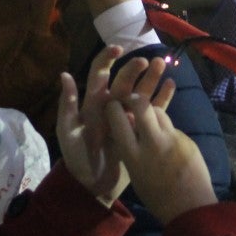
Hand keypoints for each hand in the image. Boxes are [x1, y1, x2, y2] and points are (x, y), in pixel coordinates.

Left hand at [57, 46, 175, 207]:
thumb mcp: (68, 132)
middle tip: (148, 61)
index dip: (107, 58)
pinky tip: (171, 85)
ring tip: (163, 65)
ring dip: (151, 78)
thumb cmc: (76, 158)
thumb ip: (68, 105)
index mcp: (93, 103)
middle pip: (124, 80)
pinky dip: (162, 97)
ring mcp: (127, 117)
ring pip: (140, 91)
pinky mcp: (140, 130)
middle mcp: (111, 106)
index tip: (119, 49)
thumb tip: (64, 74)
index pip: (99, 73)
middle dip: (134, 68)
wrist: (93, 185)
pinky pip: (153, 110)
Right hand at [106, 85, 216, 224]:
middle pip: (140, 104)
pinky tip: (167, 142)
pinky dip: (166, 130)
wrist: (191, 208)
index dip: (113, 108)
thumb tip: (127, 130)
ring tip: (149, 120)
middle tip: (132, 101)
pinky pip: (172, 127)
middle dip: (134, 98)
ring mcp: (172, 138)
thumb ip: (129, 150)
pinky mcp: (187, 139)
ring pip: (159, 111)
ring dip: (151, 112)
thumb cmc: (157, 198)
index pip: (117, 118)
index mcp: (133, 154)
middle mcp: (152, 142)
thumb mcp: (134, 174)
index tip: (114, 107)